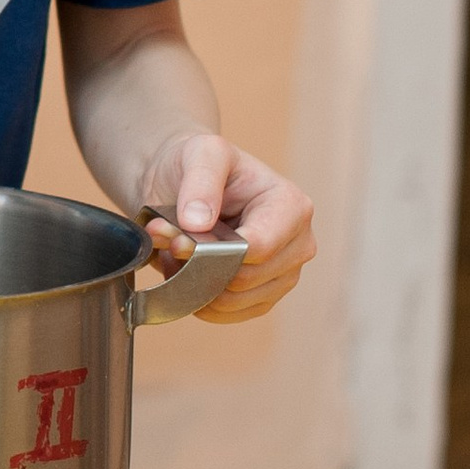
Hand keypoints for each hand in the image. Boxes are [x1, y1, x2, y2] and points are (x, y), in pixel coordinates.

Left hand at [140, 128, 315, 320]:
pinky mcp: (264, 296)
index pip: (259, 248)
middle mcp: (298, 244)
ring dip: (195, 283)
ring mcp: (285, 274)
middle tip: (171, 243)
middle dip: (199, 266)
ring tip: (178, 254)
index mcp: (292, 206)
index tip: (178, 240)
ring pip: (235, 301)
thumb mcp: (200, 153)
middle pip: (246, 279)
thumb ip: (201, 180)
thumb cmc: (197, 164)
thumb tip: (198, 222)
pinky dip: (199, 299)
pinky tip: (187, 272)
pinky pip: (229, 315)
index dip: (213, 251)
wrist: (182, 182)